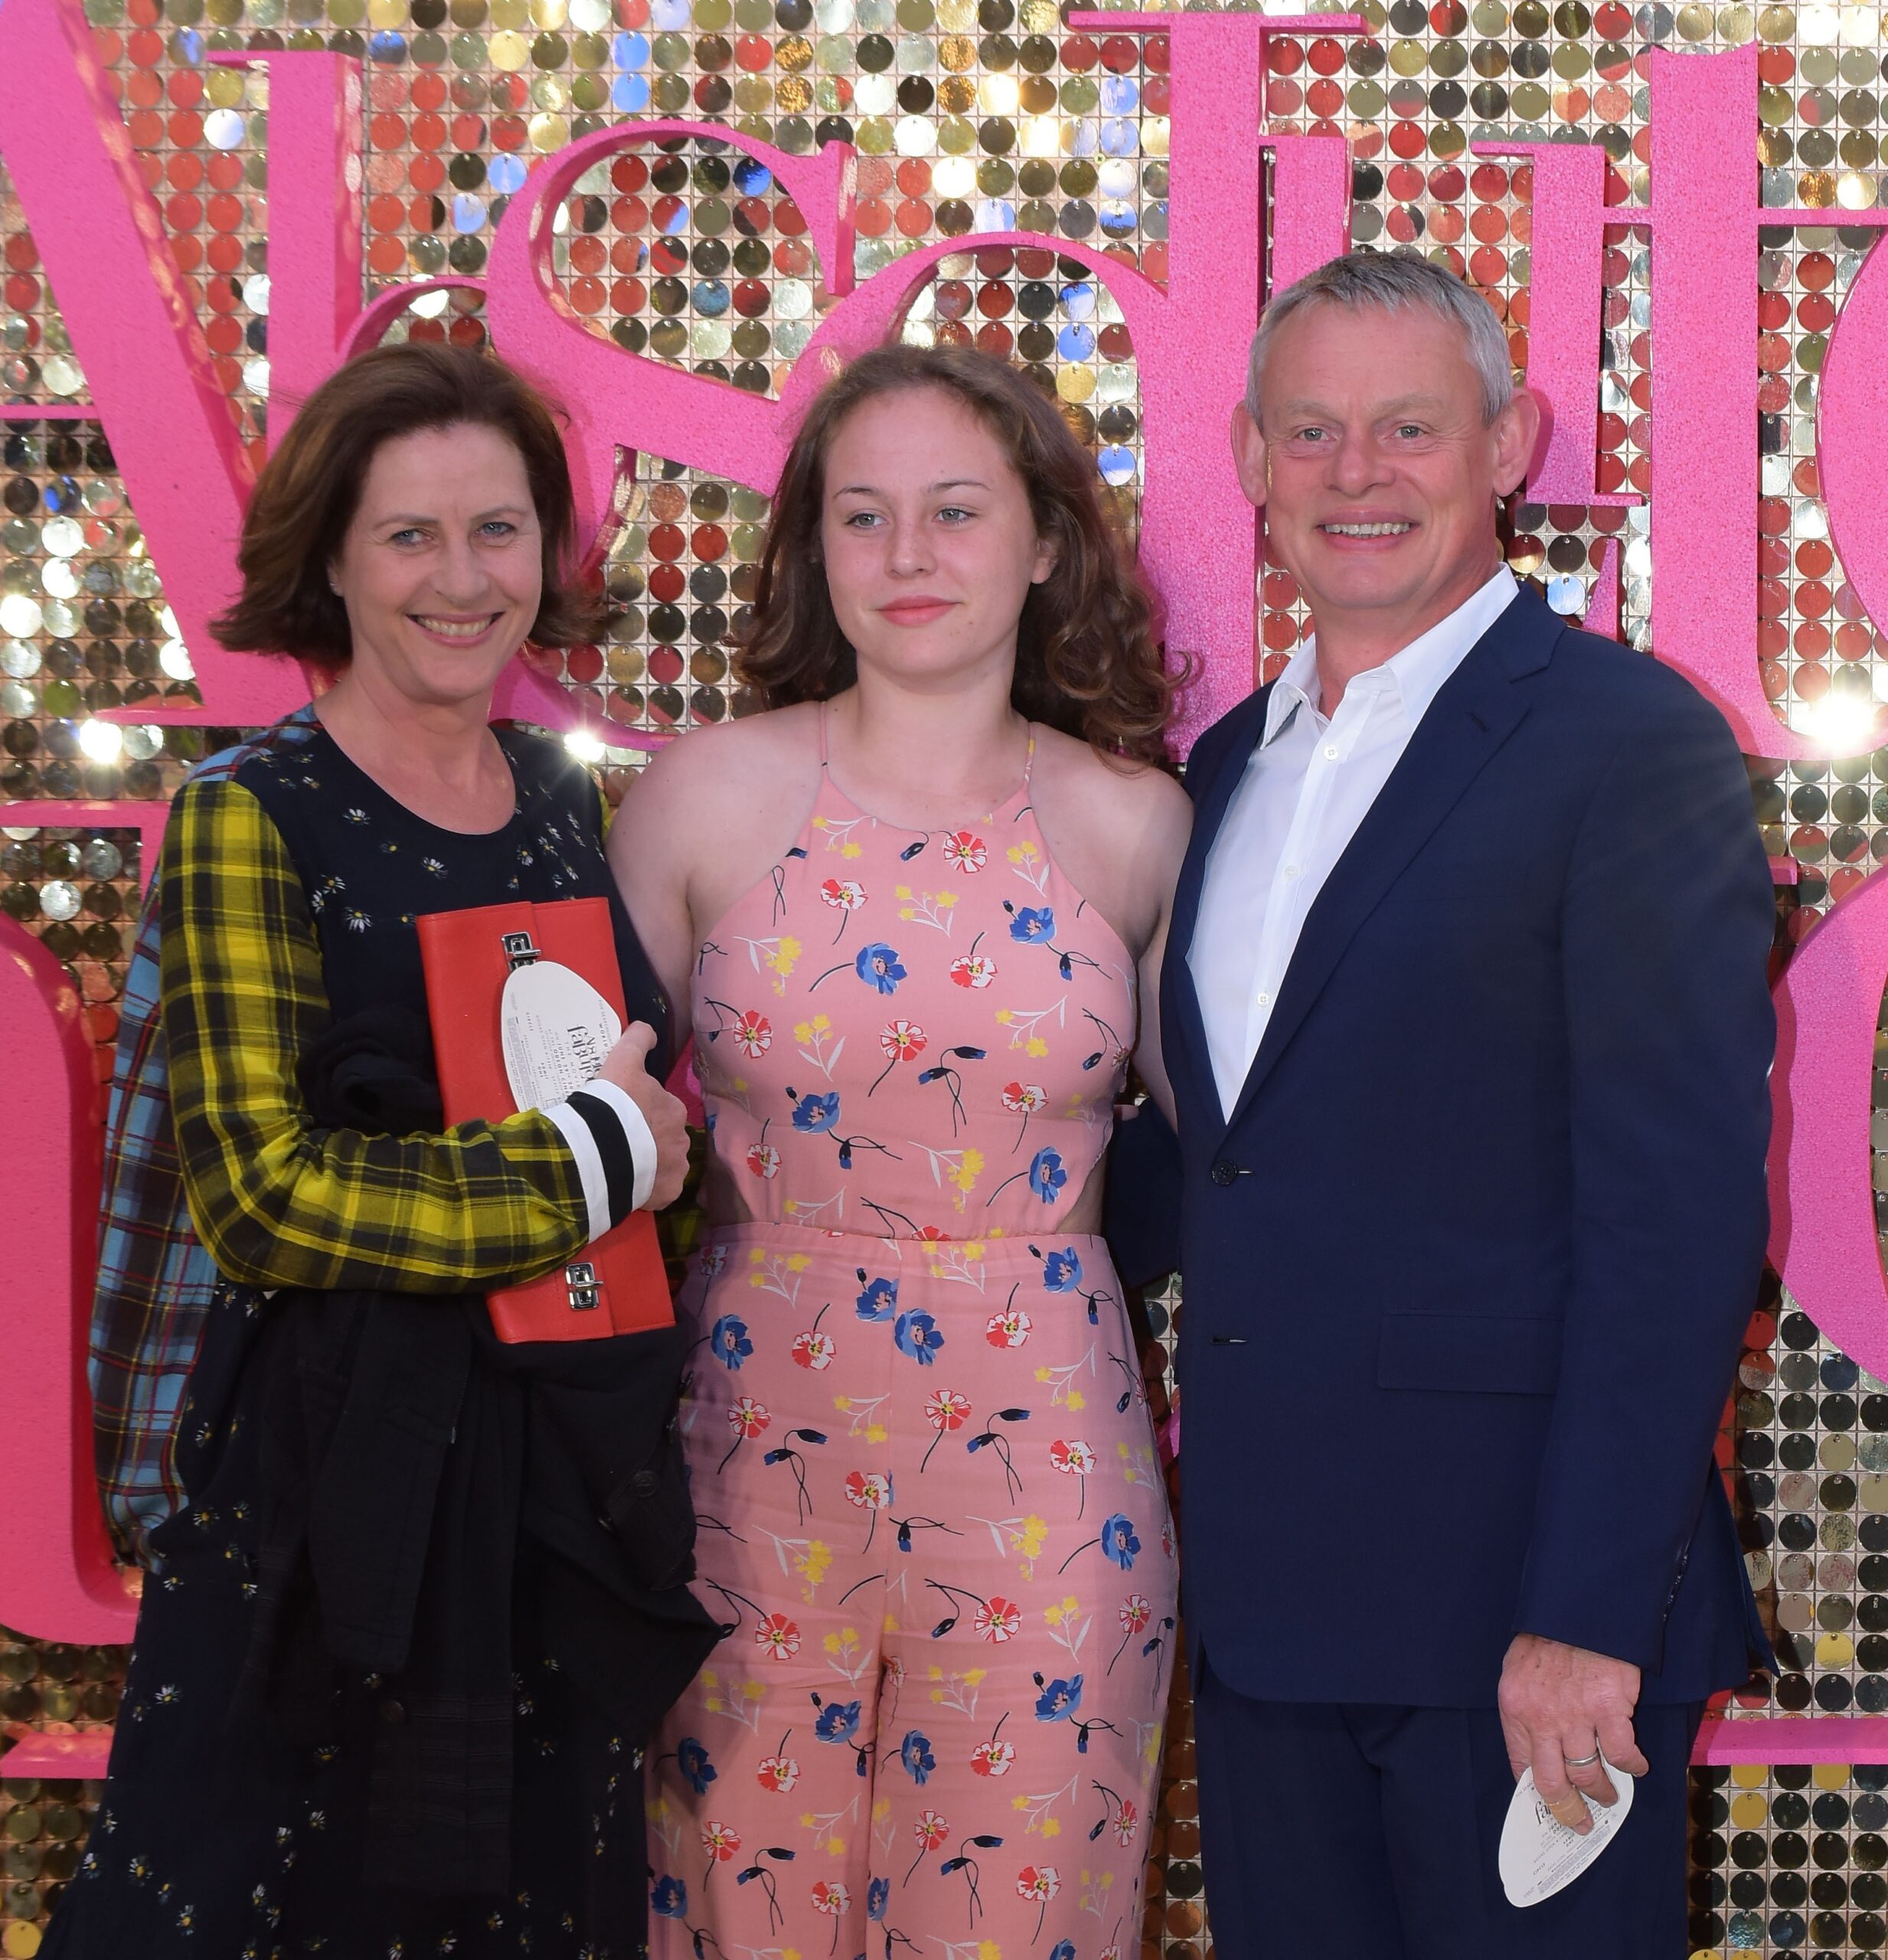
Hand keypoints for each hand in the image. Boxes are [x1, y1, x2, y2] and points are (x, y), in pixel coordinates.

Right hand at [596, 1021, 689, 1210]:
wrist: (599, 1150)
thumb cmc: (612, 1104)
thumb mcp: (621, 1062)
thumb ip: (637, 1040)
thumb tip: (649, 1029)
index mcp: (673, 1108)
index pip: (660, 1109)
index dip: (641, 1112)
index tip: (622, 1117)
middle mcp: (681, 1138)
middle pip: (663, 1137)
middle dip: (648, 1139)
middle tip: (619, 1142)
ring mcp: (676, 1168)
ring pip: (664, 1164)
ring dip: (649, 1164)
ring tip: (622, 1166)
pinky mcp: (667, 1193)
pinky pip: (659, 1190)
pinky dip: (647, 1188)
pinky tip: (627, 1185)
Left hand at [1498, 1633, 1647, 1835]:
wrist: (1578, 1609)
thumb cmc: (1548, 1637)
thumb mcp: (1519, 1671)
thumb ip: (1525, 1709)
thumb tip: (1535, 1749)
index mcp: (1515, 1708)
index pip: (1521, 1766)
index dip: (1536, 1793)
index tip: (1548, 1806)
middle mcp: (1542, 1718)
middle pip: (1552, 1783)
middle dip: (1567, 1811)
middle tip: (1579, 1823)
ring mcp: (1576, 1717)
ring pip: (1588, 1775)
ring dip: (1602, 1793)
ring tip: (1609, 1797)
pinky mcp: (1609, 1710)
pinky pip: (1622, 1755)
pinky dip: (1632, 1767)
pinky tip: (1636, 1768)